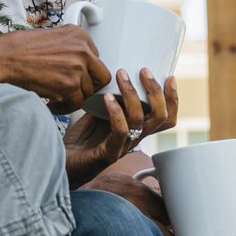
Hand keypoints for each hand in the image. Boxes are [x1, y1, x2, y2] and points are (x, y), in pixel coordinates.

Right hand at [0, 26, 110, 111]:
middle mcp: (83, 49)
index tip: (76, 77)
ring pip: (88, 92)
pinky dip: (64, 108)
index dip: (86, 71)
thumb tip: (81, 65)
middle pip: (101, 76)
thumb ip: (71, 48)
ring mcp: (78, 67)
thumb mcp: (52, 38)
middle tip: (73, 91)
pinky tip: (52, 104)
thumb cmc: (21, 49)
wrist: (4, 58)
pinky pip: (76, 104)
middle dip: (87, 85)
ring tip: (58, 98)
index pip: (97, 58)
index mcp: (79, 35)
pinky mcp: (70, 85)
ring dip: (74, 98)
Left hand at [63, 70, 178, 185]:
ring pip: (140, 120)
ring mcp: (122, 147)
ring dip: (132, 94)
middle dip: (156, 91)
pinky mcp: (108, 154)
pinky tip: (106, 97)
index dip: (173, 99)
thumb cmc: (80, 140)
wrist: (63, 163)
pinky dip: (115, 112)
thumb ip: (110, 99)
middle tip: (144, 71)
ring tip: (121, 75)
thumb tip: (113, 74)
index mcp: (137, 130)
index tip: (170, 77)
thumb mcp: (98, 113)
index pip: (166, 118)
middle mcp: (134, 139)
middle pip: (160, 118)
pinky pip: (119, 132)